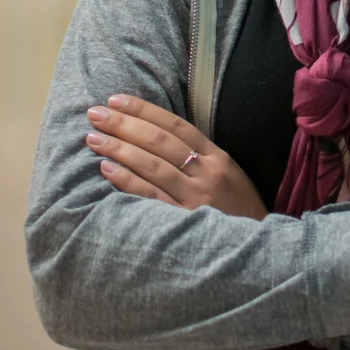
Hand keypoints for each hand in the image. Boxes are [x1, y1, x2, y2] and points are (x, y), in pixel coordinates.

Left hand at [85, 94, 267, 220]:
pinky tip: (107, 169)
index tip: (116, 99)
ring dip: (120, 149)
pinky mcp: (184, 221)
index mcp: (218, 158)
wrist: (255, 249)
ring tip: (94, 138)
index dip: (144, 110)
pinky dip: (127, 181)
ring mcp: (195, 198)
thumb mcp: (228, 175)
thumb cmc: (238, 212)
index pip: (176, 125)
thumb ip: (200, 156)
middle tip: (96, 113)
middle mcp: (207, 174)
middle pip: (160, 141)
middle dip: (125, 124)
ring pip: (152, 165)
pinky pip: (150, 197)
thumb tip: (156, 136)